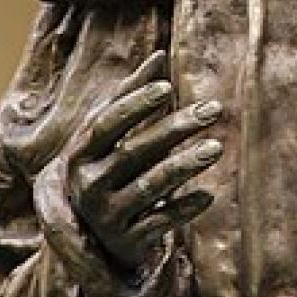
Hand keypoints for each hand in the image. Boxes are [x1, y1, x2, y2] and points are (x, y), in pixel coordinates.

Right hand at [65, 51, 221, 272]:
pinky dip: (185, 208)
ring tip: (216, 147)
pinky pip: (161, 222)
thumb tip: (159, 55)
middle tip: (213, 109)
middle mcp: (88, 185)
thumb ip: (130, 96)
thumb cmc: (106, 167)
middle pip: (135, 151)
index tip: (167, 87)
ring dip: (185, 165)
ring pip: (150, 187)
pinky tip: (210, 195)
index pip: (106, 124)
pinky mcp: (129, 241)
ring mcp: (107, 215)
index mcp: (80, 154)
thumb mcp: (109, 135)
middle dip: (175, 128)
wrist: (90, 234)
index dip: (134, 105)